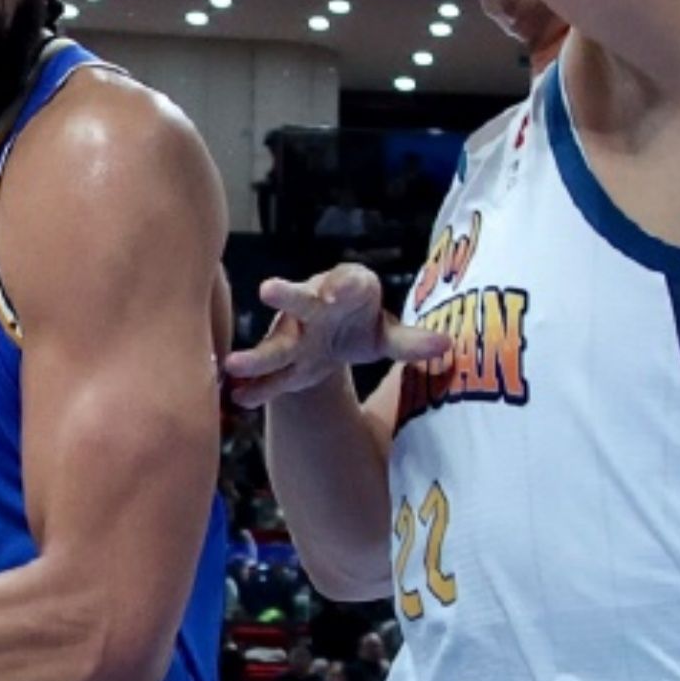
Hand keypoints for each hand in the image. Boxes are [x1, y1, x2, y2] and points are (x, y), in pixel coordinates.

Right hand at [223, 264, 449, 408]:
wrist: (327, 336)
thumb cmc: (360, 324)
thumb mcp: (386, 333)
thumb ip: (410, 341)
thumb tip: (446, 346)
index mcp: (346, 290)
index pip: (347, 282)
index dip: (341, 286)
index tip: (336, 290)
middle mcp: (313, 307)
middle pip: (299, 302)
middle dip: (286, 297)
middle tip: (268, 290)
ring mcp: (294, 336)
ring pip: (276, 345)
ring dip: (256, 356)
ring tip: (233, 366)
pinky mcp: (284, 363)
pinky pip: (269, 376)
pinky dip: (255, 387)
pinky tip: (237, 397)